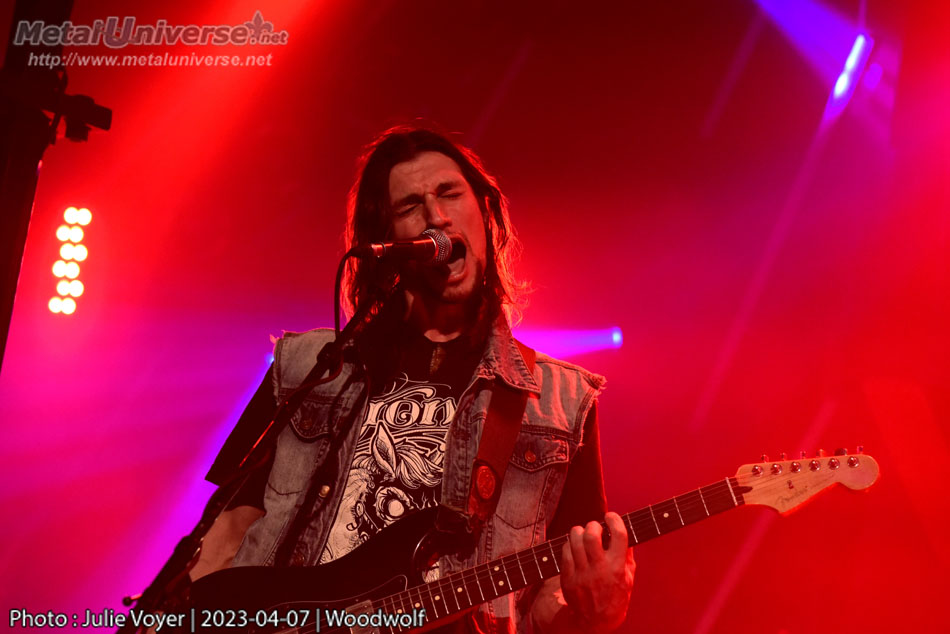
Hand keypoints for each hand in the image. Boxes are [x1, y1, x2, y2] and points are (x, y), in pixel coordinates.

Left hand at [560, 512, 634, 632]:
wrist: (596, 621)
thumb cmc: (616, 596)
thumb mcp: (628, 577)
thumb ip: (627, 555)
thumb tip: (623, 532)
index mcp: (618, 568)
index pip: (618, 535)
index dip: (614, 520)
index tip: (611, 516)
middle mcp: (600, 570)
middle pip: (591, 535)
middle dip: (593, 525)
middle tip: (595, 527)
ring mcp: (582, 574)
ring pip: (575, 540)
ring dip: (579, 531)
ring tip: (583, 534)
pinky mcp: (568, 578)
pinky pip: (565, 551)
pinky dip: (569, 544)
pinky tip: (575, 547)